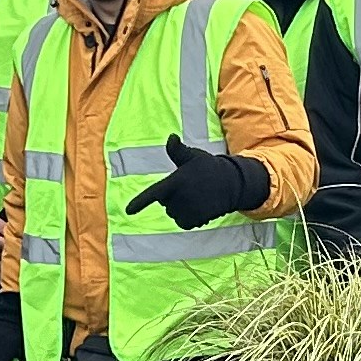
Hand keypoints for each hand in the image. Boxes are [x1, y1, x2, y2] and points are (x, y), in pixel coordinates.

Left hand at [124, 135, 269, 228]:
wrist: (232, 184)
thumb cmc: (209, 168)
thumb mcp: (193, 156)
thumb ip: (177, 150)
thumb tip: (171, 137)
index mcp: (176, 182)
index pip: (154, 193)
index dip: (140, 202)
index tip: (128, 211)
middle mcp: (180, 199)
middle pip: (165, 202)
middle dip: (172, 195)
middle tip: (190, 186)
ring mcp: (188, 211)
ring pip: (173, 213)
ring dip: (180, 207)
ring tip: (196, 196)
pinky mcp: (196, 220)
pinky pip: (183, 222)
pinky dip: (188, 217)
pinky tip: (198, 208)